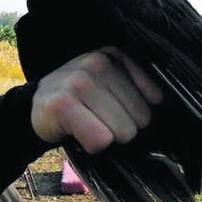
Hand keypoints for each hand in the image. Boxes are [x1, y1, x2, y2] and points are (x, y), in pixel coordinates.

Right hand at [31, 47, 162, 152]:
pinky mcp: (64, 104)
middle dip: (122, 128)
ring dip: (106, 138)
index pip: (156, 97)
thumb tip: (167, 108)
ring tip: (87, 124)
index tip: (116, 110)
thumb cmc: (81, 102)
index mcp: (115, 54)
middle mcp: (98, 62)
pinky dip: (90, 146)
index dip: (137, 113)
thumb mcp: (109, 84)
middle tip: (98, 119)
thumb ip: (138, 89)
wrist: (34, 109)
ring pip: (122, 133)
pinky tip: (76, 132)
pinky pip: (99, 141)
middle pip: (140, 119)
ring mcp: (79, 81)